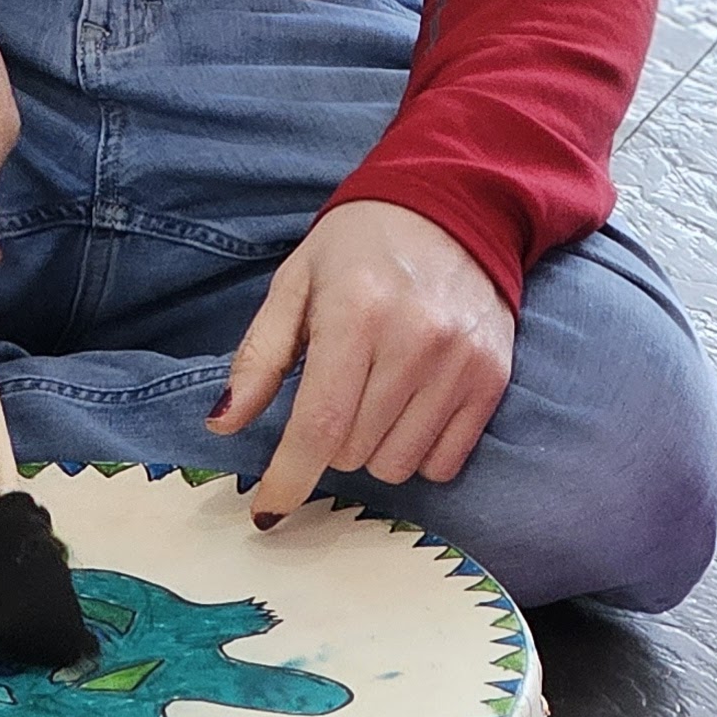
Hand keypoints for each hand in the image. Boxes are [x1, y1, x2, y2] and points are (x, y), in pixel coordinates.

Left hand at [213, 201, 516, 522]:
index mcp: (356, 314)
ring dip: (373, 449)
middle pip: (354, 451)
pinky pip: (445, 462)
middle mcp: (415, 341)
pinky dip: (418, 451)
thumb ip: (259, 357)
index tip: (267, 508)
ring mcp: (460, 363)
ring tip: (375, 396)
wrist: (453, 209)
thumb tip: (223, 424)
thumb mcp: (294, 284)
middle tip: (336, 393)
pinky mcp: (493, 379)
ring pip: (399, 466)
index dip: (288, 477)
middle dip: (329, 441)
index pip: (319, 424)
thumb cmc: (359, 248)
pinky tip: (411, 407)